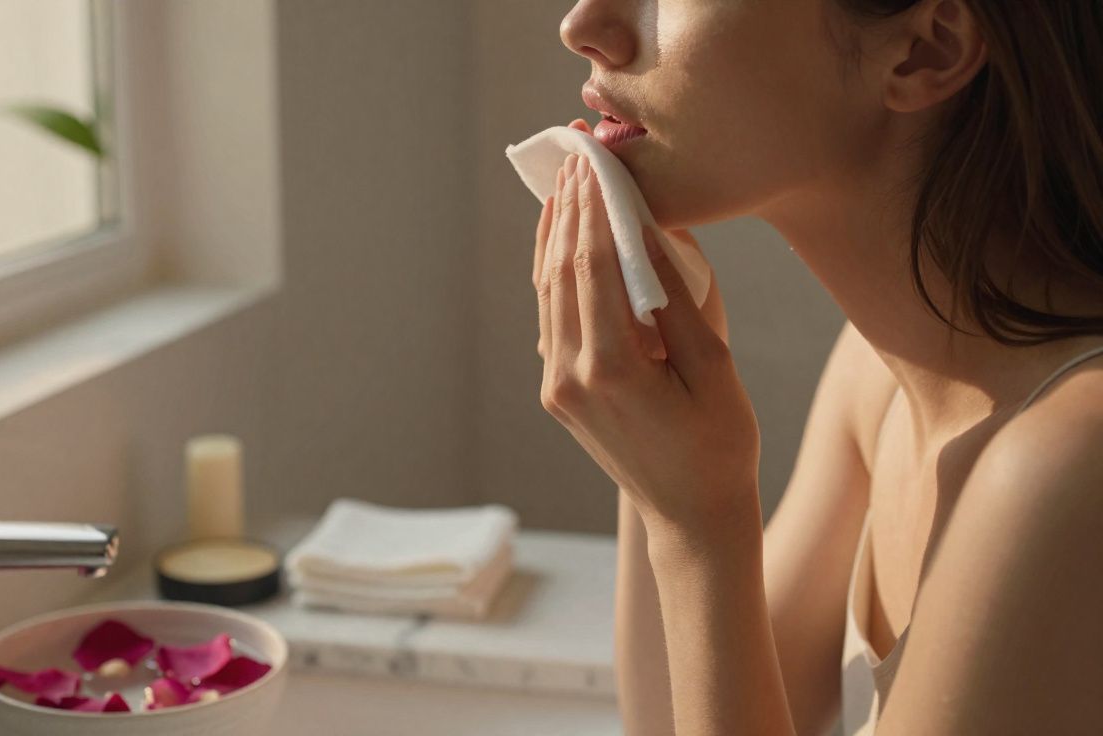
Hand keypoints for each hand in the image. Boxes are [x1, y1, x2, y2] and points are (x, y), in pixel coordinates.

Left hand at [533, 140, 759, 530]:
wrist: (691, 517)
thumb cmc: (721, 445)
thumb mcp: (713, 367)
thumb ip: (675, 299)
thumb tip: (645, 231)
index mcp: (611, 369)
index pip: (592, 266)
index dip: (591, 208)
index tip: (594, 160)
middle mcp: (570, 377)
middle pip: (560, 273)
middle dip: (568, 211)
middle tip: (576, 158)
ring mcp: (557, 388)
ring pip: (547, 295)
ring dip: (554, 238)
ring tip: (564, 187)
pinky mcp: (558, 393)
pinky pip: (550, 321)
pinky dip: (554, 276)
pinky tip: (563, 243)